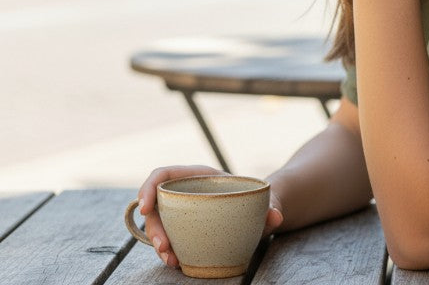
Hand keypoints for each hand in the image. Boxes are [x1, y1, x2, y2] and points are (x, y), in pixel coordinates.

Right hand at [137, 165, 284, 267]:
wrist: (259, 209)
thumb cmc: (257, 199)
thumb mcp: (263, 200)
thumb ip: (270, 206)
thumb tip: (276, 217)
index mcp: (199, 175)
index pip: (164, 174)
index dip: (149, 187)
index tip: (145, 208)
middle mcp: (187, 191)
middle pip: (157, 204)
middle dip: (154, 226)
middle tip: (164, 247)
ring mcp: (183, 211)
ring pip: (159, 224)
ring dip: (159, 242)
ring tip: (171, 259)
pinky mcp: (185, 228)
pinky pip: (169, 237)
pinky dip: (168, 250)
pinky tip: (176, 261)